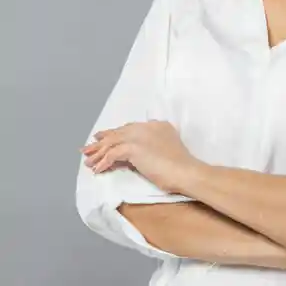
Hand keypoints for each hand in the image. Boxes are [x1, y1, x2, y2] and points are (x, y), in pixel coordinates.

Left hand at [80, 120, 197, 193]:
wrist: (185, 171)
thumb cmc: (180, 166)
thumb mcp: (165, 150)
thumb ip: (152, 146)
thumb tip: (132, 155)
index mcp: (158, 125)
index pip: (130, 128)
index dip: (116, 134)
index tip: (104, 139)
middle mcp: (147, 126)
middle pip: (119, 133)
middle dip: (102, 142)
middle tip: (88, 149)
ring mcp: (140, 135)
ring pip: (113, 142)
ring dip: (99, 153)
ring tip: (88, 161)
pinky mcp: (134, 147)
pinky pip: (112, 154)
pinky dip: (103, 162)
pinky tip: (98, 170)